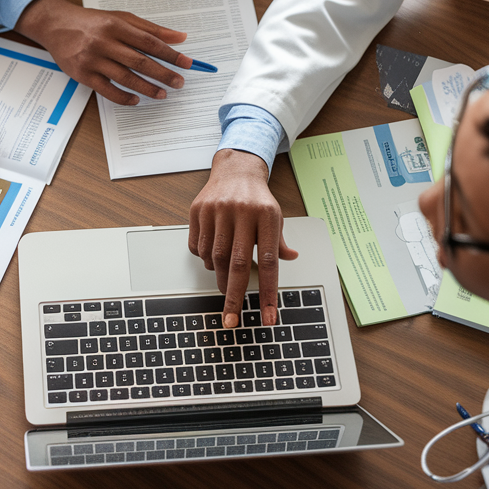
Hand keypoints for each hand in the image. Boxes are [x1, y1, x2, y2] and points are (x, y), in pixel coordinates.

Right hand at [15, 0, 190, 105]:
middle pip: (140, 61)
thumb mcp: (120, 18)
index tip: (187, 63)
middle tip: (179, 83)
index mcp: (115, 25)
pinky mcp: (82, 74)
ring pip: (125, 77)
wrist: (55, 25)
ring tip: (162, 94)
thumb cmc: (90, 22)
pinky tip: (136, 100)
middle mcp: (104, 41)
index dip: (170, 54)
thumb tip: (179, 37)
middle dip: (163, 74)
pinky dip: (123, 97)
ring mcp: (92, 59)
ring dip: (147, 88)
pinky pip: (107, 90)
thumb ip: (150, 29)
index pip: (149, 42)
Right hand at [189, 149, 297, 327]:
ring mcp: (217, 210)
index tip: (267, 317)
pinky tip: (213, 258)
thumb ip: (279, 242)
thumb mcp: (276, 217)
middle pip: (237, 264)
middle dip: (235, 297)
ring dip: (220, 278)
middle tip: (232, 319)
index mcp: (266, 216)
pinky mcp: (198, 210)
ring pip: (215, 257)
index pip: (269, 262)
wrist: (235, 169)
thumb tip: (291, 258)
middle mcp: (241, 212)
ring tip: (226, 285)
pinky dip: (206, 259)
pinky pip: (198, 246)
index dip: (268, 293)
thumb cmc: (258, 198)